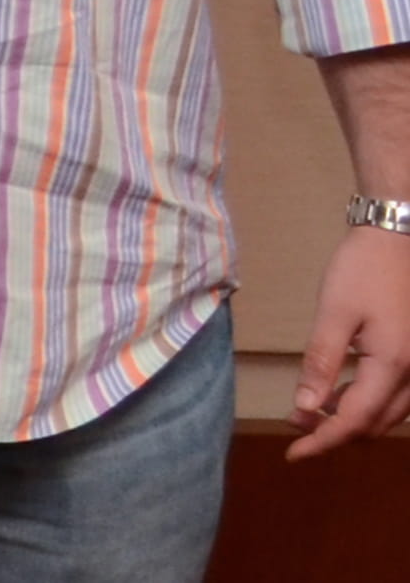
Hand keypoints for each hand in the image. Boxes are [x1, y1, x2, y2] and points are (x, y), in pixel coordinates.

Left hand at [292, 225, 409, 458]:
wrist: (400, 237)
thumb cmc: (364, 270)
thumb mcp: (334, 314)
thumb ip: (321, 363)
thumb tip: (306, 408)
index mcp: (394, 365)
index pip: (355, 420)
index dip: (323, 441)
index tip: (293, 454)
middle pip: (376, 424)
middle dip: (335, 433)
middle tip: (296, 429)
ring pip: (390, 413)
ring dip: (352, 419)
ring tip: (310, 413)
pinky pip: (398, 395)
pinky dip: (368, 402)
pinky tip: (340, 393)